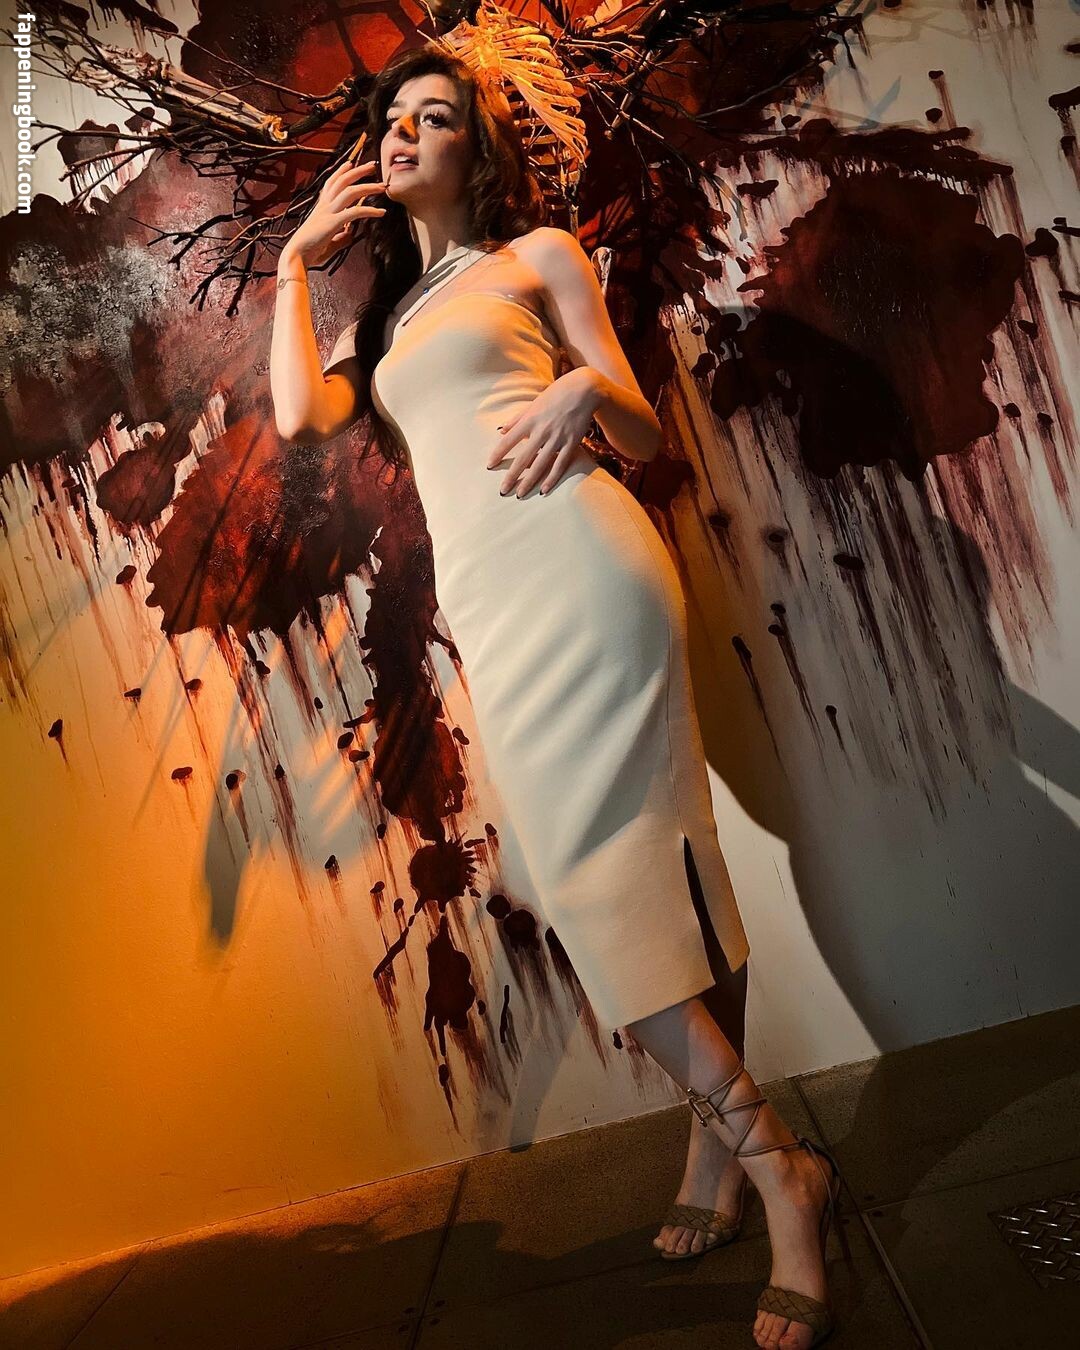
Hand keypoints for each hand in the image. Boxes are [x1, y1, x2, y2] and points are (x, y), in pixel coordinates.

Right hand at [281, 157, 387, 270]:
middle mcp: (324, 206)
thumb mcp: (328, 240)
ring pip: (350, 191)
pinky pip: (355, 212)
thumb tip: (350, 233)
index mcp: (321, 208)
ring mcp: (328, 213)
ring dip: (368, 187)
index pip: (331, 183)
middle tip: (372, 165)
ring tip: (382, 186)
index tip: (350, 164)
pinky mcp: (333, 222)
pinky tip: (381, 212)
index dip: (340, 172)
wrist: (296, 255)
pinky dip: (370, 210)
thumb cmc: (309, 250)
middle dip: (358, 171)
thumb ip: (340, 236)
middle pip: (342, 181)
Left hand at [486, 367, 603, 496]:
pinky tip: (543, 490)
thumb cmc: (557, 394)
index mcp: (530, 419)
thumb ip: (517, 419)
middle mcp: (542, 430)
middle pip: (524, 458)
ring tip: (520, 494)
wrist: (584, 389)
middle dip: (512, 475)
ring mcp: (557, 438)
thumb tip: (501, 430)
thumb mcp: (534, 403)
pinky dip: (552, 478)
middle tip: (503, 490)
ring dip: (529, 481)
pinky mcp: (572, 442)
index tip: (490, 465)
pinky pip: (560, 464)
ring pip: (541, 464)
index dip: (498, 453)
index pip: (509, 440)